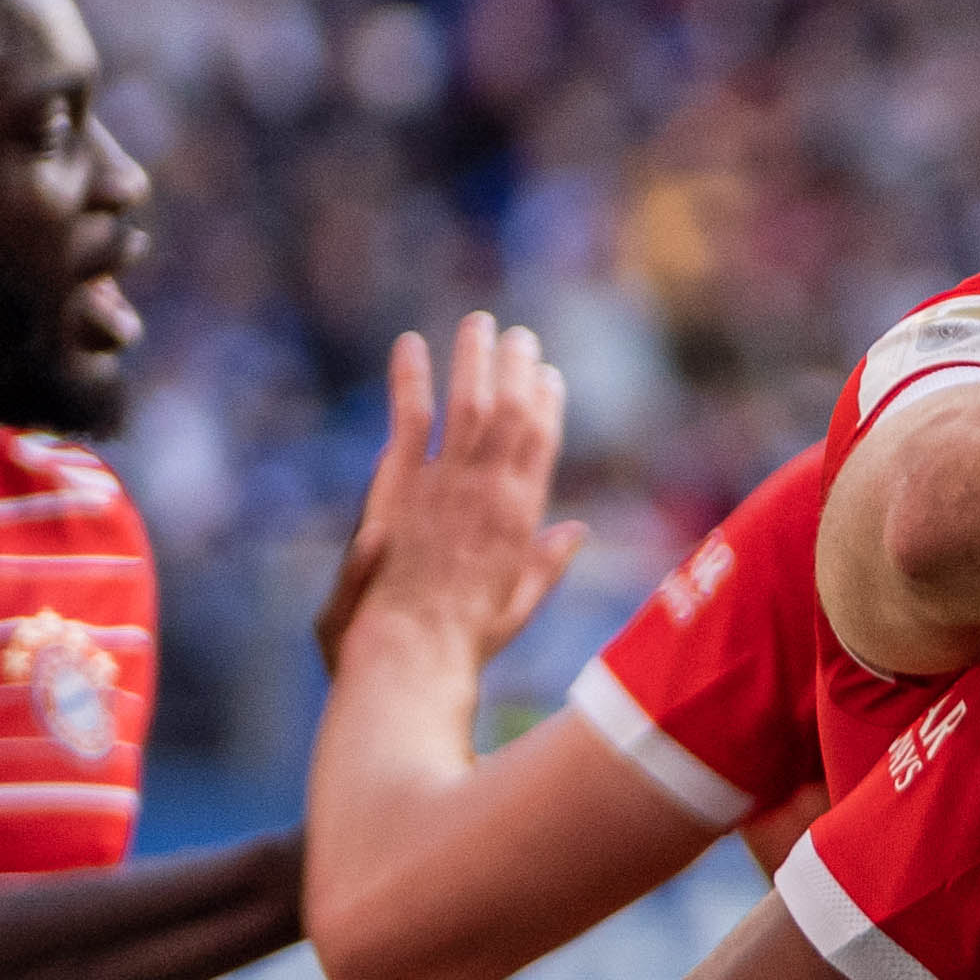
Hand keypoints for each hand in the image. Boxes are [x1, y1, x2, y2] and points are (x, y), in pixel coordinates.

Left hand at [313, 316, 588, 679]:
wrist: (414, 655)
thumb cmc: (463, 643)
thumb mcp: (518, 605)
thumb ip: (547, 563)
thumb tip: (578, 531)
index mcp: (520, 520)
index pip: (541, 447)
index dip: (545, 407)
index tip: (547, 378)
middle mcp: (491, 493)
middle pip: (510, 415)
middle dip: (517, 370)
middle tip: (521, 335)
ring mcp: (447, 486)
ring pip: (469, 406)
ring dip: (475, 361)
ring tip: (479, 323)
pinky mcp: (401, 486)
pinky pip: (410, 419)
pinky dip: (410, 379)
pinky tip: (411, 344)